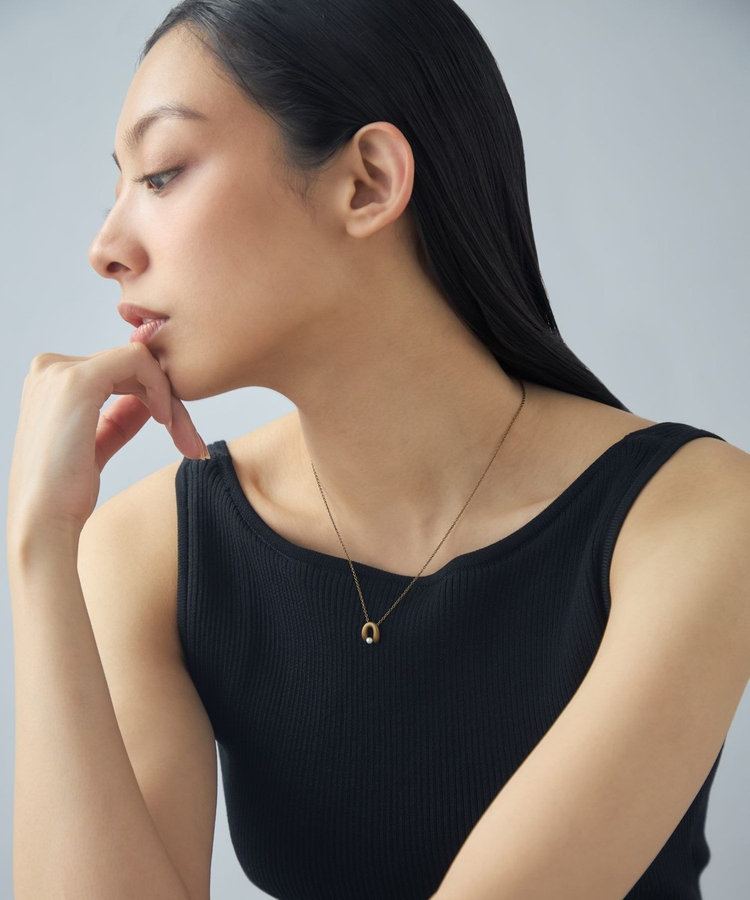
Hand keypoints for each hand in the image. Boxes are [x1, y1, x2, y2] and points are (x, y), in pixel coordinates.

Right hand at [7, 342, 208, 541]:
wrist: (44, 519)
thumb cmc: (65, 493)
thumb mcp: (96, 444)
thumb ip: (118, 417)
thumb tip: (150, 401)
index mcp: (51, 381)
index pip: (118, 372)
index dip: (154, 396)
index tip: (179, 435)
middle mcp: (51, 367)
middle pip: (131, 366)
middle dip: (169, 400)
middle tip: (192, 442)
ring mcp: (60, 370)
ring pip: (141, 362)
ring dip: (170, 399)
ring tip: (184, 439)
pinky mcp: (77, 380)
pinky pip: (139, 361)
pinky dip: (161, 388)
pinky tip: (165, 420)